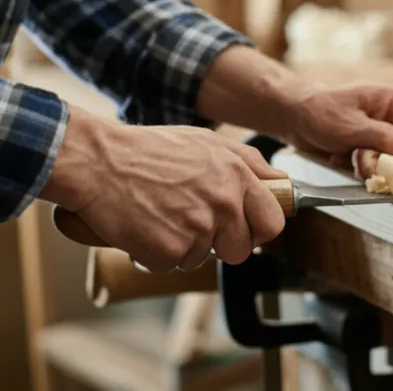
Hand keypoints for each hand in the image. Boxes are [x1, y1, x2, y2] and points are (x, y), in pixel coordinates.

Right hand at [41, 107, 285, 271]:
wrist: (98, 162)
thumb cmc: (149, 150)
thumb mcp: (207, 142)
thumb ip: (249, 161)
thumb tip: (280, 180)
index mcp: (237, 178)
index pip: (273, 223)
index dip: (259, 231)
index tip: (245, 229)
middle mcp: (223, 205)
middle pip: (241, 250)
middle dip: (221, 245)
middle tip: (193, 225)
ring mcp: (197, 230)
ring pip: (202, 258)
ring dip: (184, 246)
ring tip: (162, 216)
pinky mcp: (169, 251)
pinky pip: (172, 265)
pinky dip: (157, 254)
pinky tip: (145, 227)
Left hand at [195, 46, 392, 161]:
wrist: (294, 118)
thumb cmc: (321, 111)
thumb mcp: (350, 124)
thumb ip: (382, 136)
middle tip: (376, 161)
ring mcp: (386, 138)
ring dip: (377, 167)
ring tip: (353, 157)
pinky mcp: (373, 153)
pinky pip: (381, 169)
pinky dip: (365, 170)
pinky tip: (346, 160)